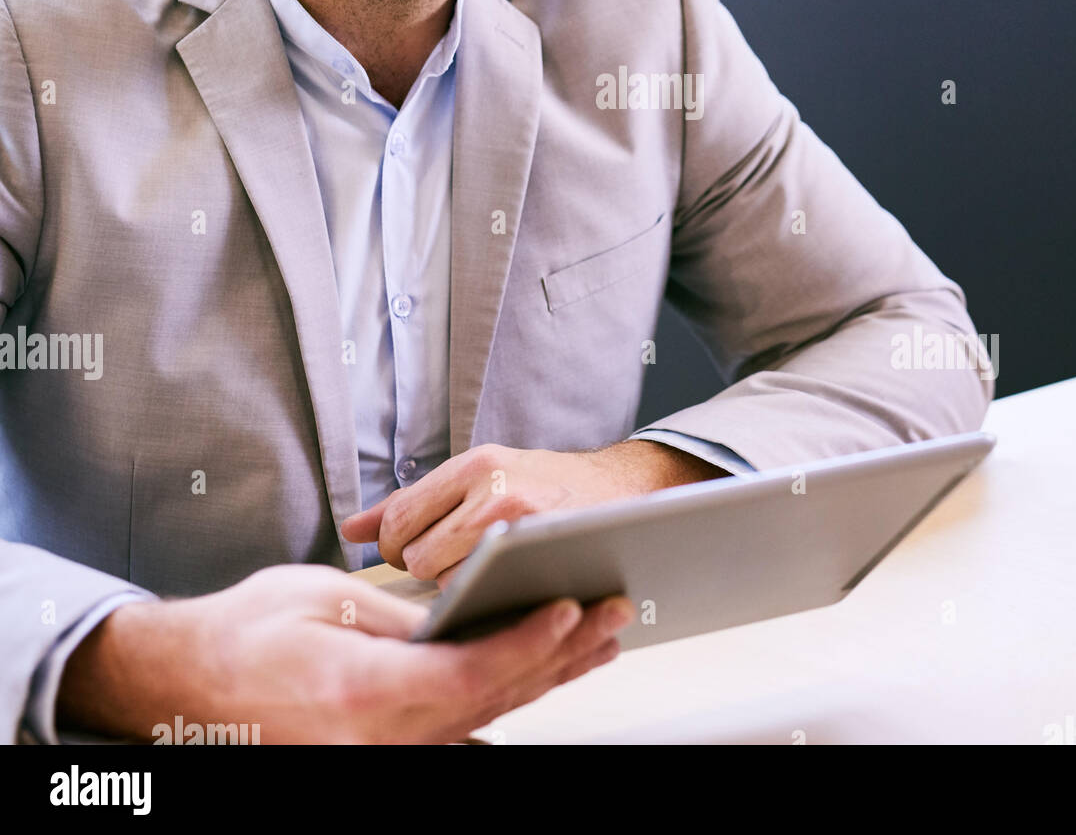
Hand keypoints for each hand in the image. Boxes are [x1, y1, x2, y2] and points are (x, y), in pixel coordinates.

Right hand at [56, 563, 633, 743]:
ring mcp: (378, 757)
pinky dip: (502, 701)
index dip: (528, 643)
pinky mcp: (376, 756)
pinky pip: (454, 734)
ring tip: (598, 641)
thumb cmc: (243, 634)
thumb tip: (468, 611)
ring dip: (545, 678)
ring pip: (483, 720)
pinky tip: (538, 678)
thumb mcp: (326, 600)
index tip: (571, 608)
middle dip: (561, 655)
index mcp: (362, 694)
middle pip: (493, 702)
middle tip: (613, 611)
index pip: (470, 674)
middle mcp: (377, 741)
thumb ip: (405, 614)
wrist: (181, 686)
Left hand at [340, 440, 728, 583]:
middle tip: (452, 561)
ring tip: (485, 567)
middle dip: (426, 568)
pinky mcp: (540, 548)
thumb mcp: (479, 477)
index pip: (400, 517)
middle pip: (418, 554)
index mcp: (475, 464)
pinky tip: (503, 578)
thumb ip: (415, 501)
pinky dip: (486, 593)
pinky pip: (483, 589)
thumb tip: (353, 527)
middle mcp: (494, 484)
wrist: (620, 491)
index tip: (416, 550)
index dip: (398, 546)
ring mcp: (519, 519)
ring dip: (458, 583)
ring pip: (447, 578)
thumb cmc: (544, 486)